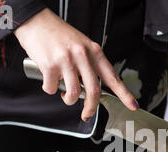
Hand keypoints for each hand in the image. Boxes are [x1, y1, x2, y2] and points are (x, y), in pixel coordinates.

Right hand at [14, 8, 137, 120]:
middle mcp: (82, 55)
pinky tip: (48, 80)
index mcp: (94, 51)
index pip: (112, 76)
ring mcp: (66, 60)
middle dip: (90, 108)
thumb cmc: (57, 34)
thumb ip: (88, 64)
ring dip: (67, 99)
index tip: (133, 105)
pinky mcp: (50, 65)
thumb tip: (90, 89)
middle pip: (93, 91)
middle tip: (86, 115)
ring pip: (73, 93)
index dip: (124, 94)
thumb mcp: (81, 45)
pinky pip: (53, 88)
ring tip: (64, 93)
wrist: (35, 20)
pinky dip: (50, 89)